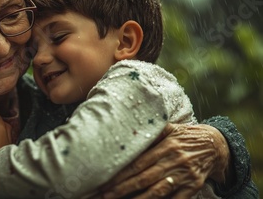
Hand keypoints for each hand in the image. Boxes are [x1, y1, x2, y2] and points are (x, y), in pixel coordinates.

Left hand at [100, 123, 230, 197]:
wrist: (215, 145)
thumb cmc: (185, 135)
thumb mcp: (169, 128)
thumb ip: (150, 131)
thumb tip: (126, 131)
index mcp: (165, 146)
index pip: (137, 163)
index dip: (120, 174)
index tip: (104, 180)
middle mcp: (174, 161)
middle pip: (144, 178)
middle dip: (122, 188)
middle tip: (104, 194)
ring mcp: (184, 176)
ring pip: (157, 191)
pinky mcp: (193, 187)